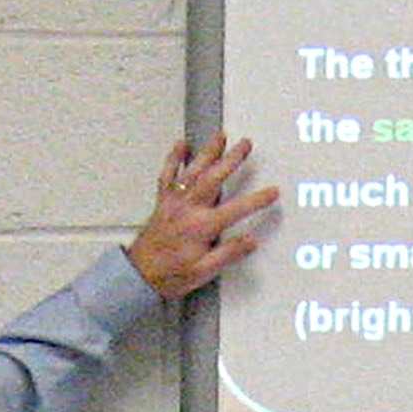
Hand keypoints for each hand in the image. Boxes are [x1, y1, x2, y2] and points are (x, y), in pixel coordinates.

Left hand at [125, 136, 277, 301]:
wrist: (140, 275)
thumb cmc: (171, 275)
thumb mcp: (204, 272)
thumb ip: (228, 253)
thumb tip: (251, 241)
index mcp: (201, 227)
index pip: (236, 209)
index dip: (257, 200)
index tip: (272, 191)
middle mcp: (187, 209)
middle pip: (213, 178)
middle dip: (231, 160)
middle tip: (245, 144)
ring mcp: (174, 202)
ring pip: (193, 171)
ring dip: (208, 152)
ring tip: (220, 136)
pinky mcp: (163, 201)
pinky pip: (168, 174)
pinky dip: (174, 158)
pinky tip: (181, 145)